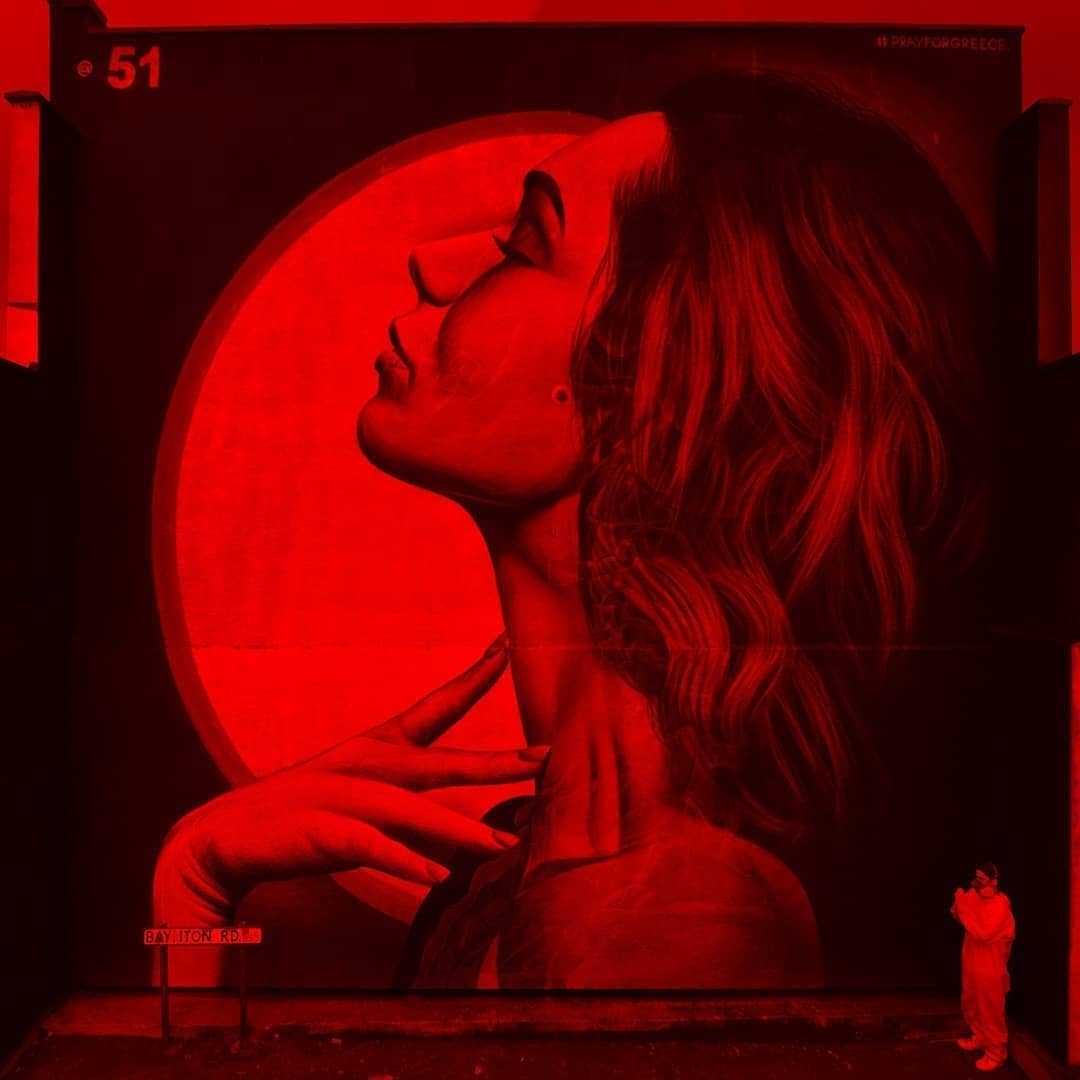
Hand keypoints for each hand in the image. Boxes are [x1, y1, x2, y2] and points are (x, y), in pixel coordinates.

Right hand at [154, 634, 544, 924]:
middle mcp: (366, 764)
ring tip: (507, 847)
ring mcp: (344, 797)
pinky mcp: (322, 833)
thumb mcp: (363, 794)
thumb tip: (469, 826)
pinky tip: (438, 877)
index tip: (508, 645)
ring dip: (462, 832)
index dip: (473, 677)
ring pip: (414, 811)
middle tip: (545, 758)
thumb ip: (412, 801)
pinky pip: (371, 848)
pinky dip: (404, 862)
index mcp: (378, 745)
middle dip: (495, 763)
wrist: (225, 835)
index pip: (436, 706)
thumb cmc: (305, 814)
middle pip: (442, 762)